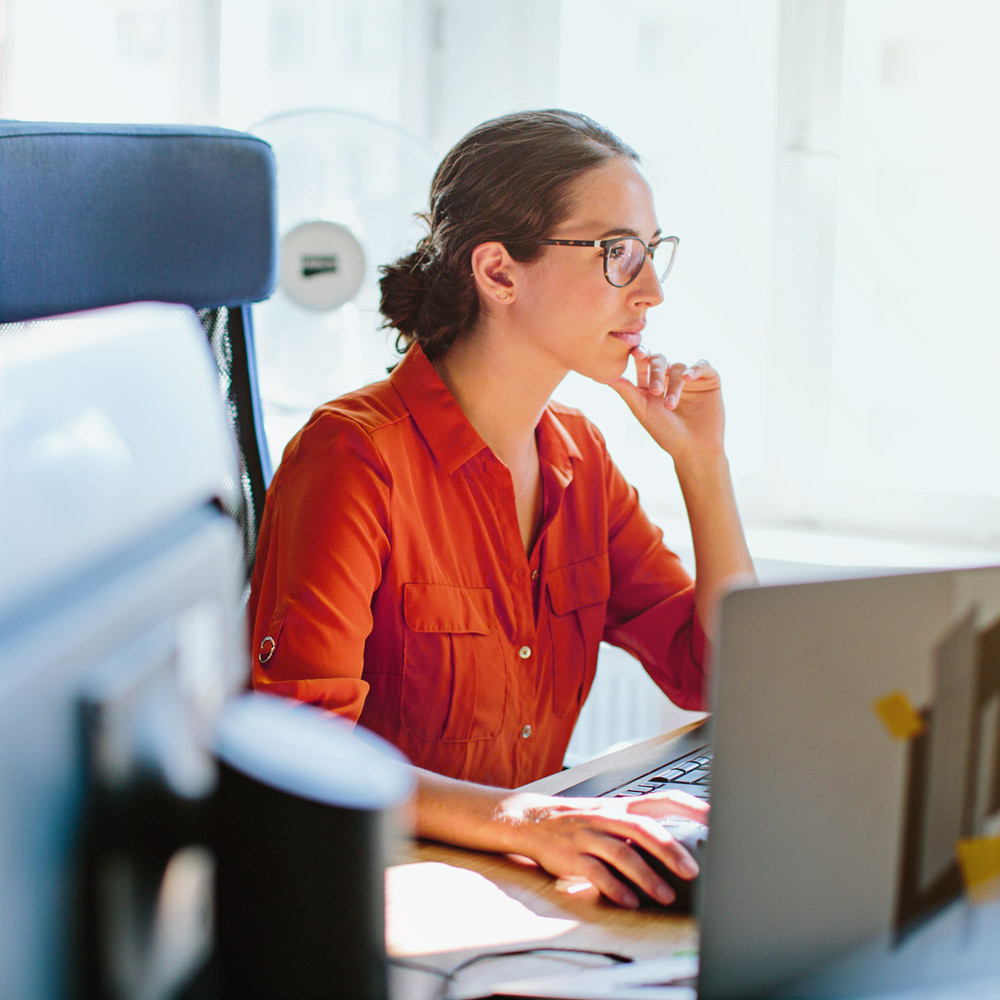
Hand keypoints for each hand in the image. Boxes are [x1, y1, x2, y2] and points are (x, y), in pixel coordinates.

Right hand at [507, 789, 708, 908]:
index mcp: (621, 806)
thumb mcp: (610, 817)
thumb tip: (681, 846)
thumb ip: (640, 828)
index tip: (715, 819)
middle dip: (669, 850)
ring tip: (665, 895)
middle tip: (693, 871)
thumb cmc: (579, 823)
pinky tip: (629, 901)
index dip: (690, 807)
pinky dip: (614, 887)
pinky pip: (595, 872)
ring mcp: (588, 836)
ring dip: (645, 875)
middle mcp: (606, 817)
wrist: (531, 820)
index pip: (662, 800)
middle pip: (642, 828)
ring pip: (621, 852)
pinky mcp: (570, 857)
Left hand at [608, 347, 724, 467]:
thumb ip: (626, 391)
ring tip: (671, 405)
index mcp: (650, 383)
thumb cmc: (666, 433)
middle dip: (656, 372)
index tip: (636, 352)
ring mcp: (690, 378)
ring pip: (678, 367)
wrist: (694, 450)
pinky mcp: (709, 380)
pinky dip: (695, 368)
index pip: (643, 362)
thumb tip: (600, 374)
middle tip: (655, 391)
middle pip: (659, 360)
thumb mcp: (642, 410)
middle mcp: (669, 377)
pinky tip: (688, 377)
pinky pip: (702, 365)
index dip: (639, 353)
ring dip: (674, 385)